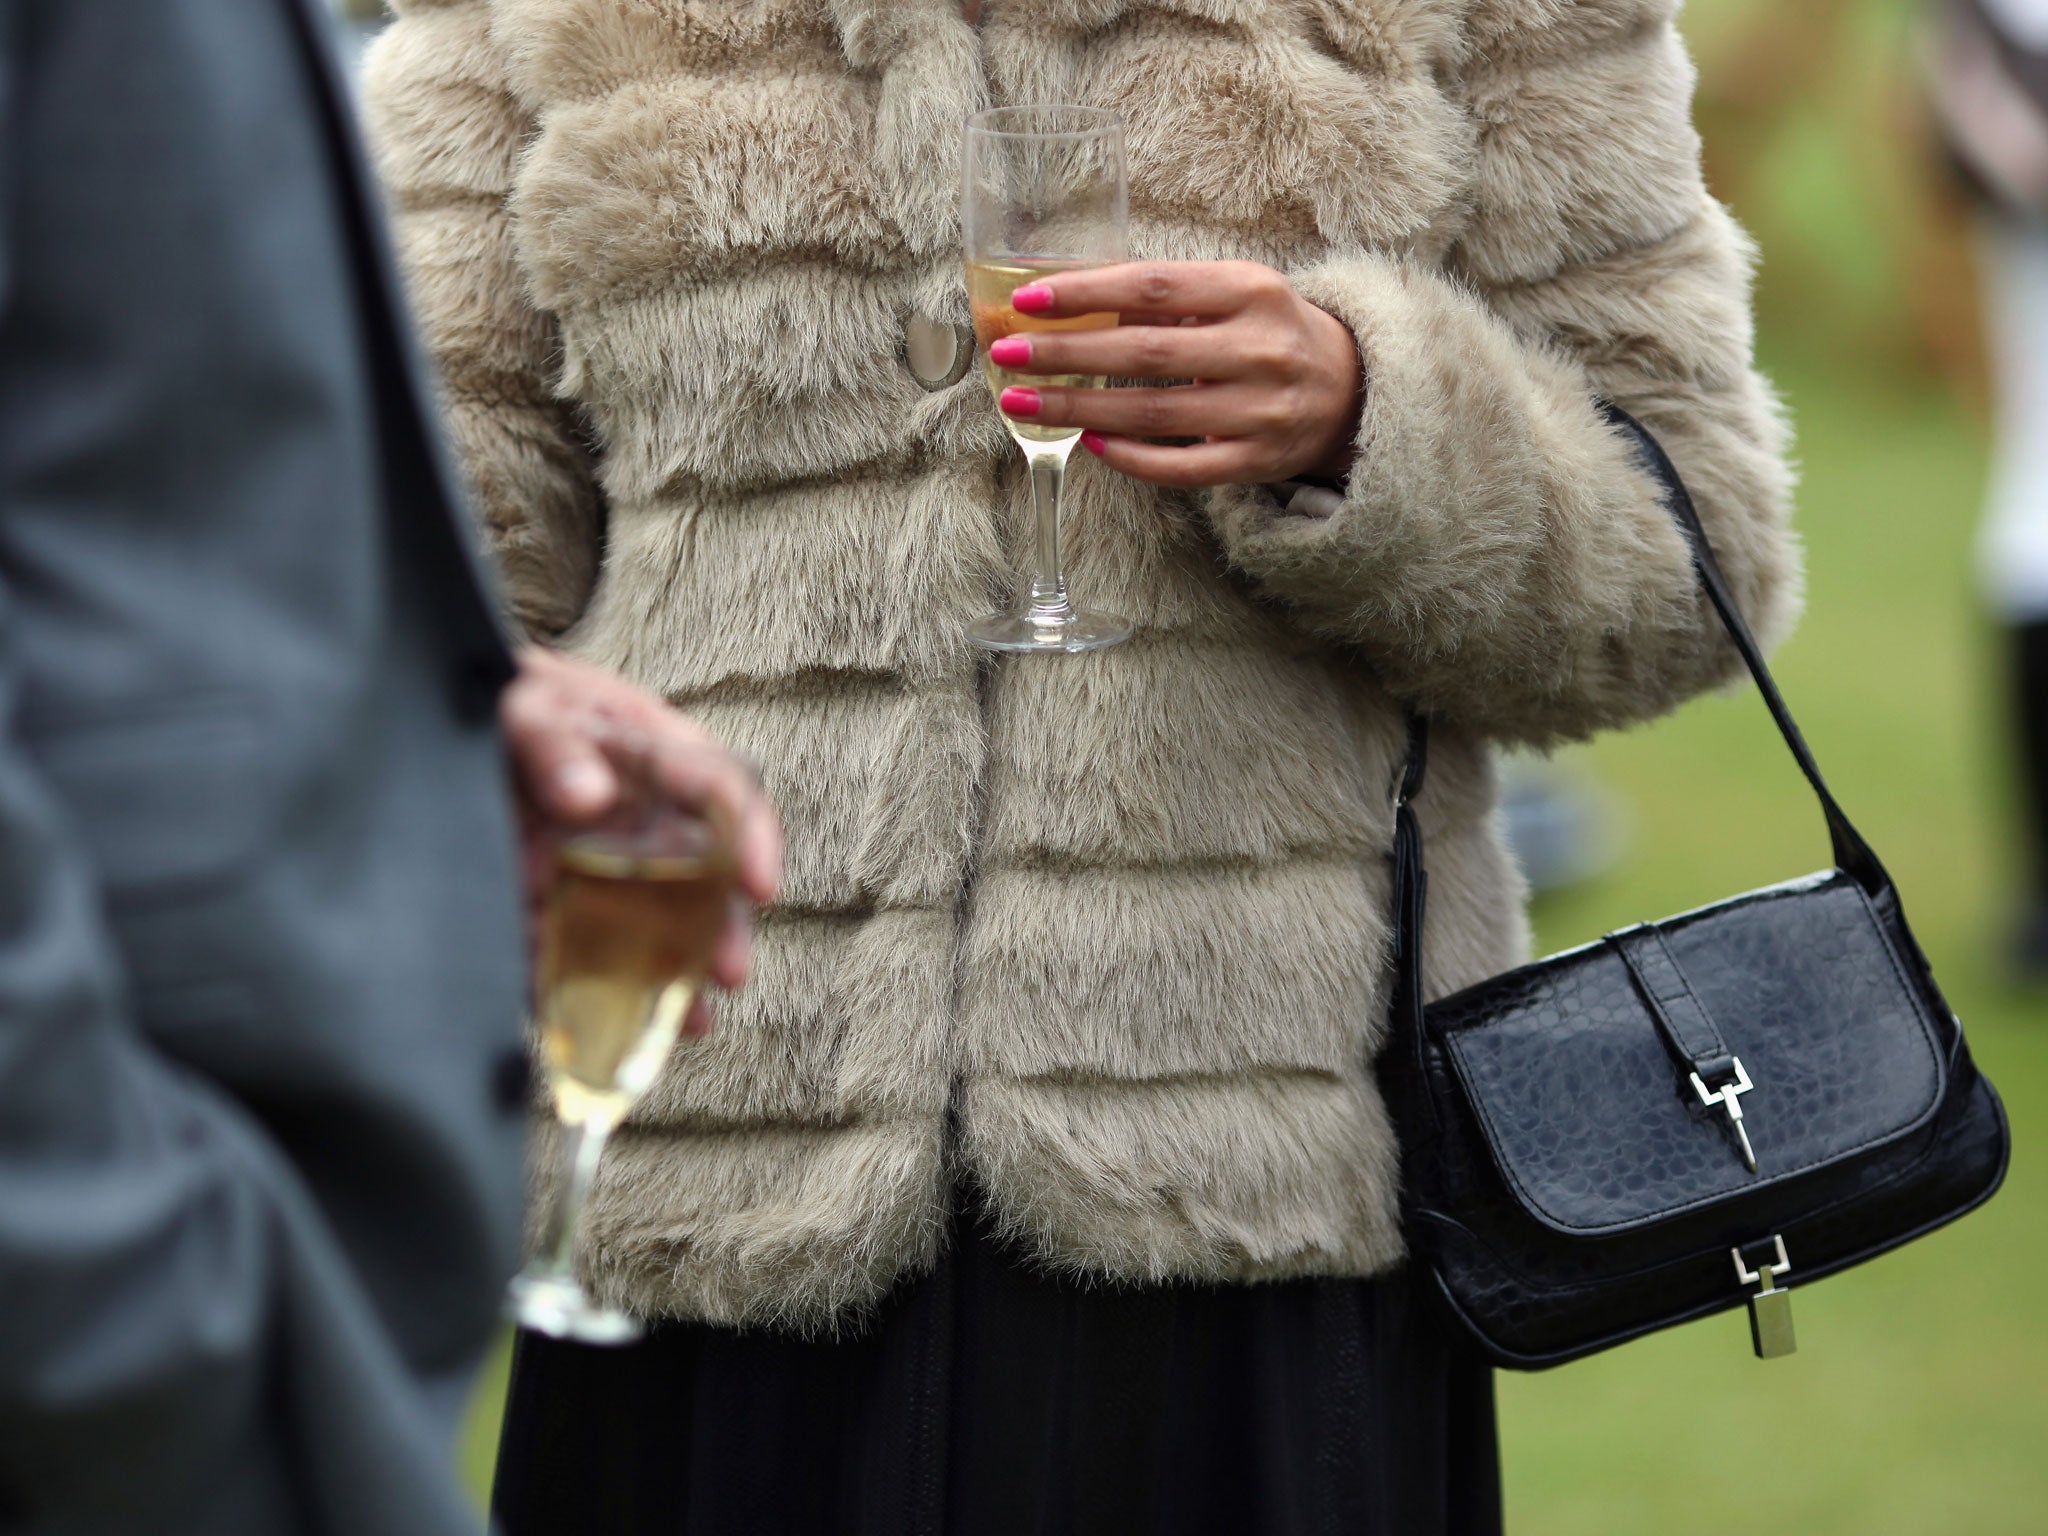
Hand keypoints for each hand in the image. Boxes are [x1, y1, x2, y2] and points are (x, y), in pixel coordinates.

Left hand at [501, 647, 782, 1030]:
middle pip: (696, 874)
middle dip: (718, 926)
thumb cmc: (498, 697)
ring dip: (666, 973)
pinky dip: (573, 992)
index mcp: (646, 753)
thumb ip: (551, 741)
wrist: (421, 720)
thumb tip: (588, 797)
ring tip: (680, 1021)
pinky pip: (564, 954)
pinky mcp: (541, 907)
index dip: (749, 835)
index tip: (759, 884)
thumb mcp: (522, 702)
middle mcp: (633, 816)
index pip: (718, 788)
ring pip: (642, 925)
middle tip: (728, 972)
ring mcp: (590, 866)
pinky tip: (586, 1029)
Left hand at [988, 260, 1363, 488]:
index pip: (1155, 287)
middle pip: (1146, 353)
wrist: (1350, 388)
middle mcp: (1260, 348)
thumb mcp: (1235, 293)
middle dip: (1067, 354)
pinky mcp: (1258, 461)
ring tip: (1023, 402)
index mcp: (1250, 290)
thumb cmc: (1269, 331)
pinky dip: (1131, 457)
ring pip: (1156, 414)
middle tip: (1008, 355)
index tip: (1028, 300)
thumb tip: (1069, 298)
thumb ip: (1168, 296)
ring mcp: (1262, 410)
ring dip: (1080, 407)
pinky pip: (1182, 467)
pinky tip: (1089, 441)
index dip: (1087, 293)